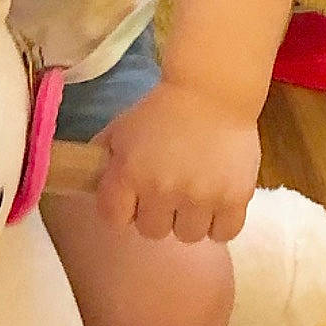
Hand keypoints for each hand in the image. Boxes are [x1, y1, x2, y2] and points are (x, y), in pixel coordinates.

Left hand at [95, 80, 260, 242]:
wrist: (211, 90)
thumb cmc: (162, 108)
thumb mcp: (122, 128)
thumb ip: (104, 156)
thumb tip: (91, 178)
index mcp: (130, 173)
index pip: (114, 219)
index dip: (122, 209)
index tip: (132, 199)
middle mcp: (163, 190)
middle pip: (152, 231)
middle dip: (157, 214)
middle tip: (167, 193)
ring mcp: (200, 197)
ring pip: (188, 235)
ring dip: (189, 219)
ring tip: (194, 197)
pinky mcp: (234, 198)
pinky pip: (223, 233)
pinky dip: (219, 222)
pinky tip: (216, 203)